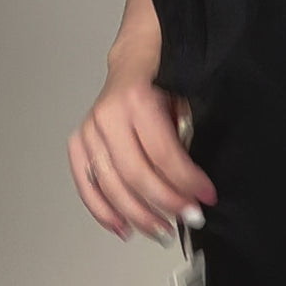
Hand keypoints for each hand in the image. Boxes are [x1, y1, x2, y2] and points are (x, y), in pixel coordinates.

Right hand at [68, 63, 216, 243]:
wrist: (137, 53)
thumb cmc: (165, 73)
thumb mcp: (185, 95)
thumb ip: (185, 134)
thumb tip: (193, 181)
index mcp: (136, 99)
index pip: (164, 154)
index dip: (187, 181)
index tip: (206, 196)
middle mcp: (107, 116)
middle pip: (136, 174)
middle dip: (166, 202)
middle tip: (190, 218)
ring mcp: (89, 130)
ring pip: (110, 185)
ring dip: (138, 215)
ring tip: (162, 232)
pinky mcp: (79, 142)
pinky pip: (87, 183)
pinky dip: (103, 210)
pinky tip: (123, 227)